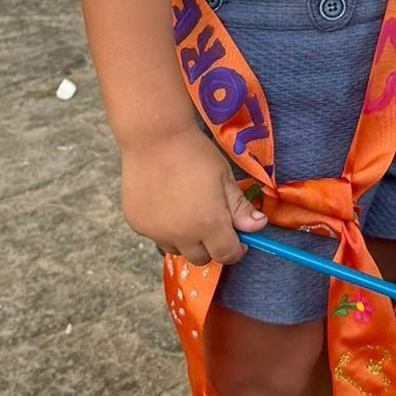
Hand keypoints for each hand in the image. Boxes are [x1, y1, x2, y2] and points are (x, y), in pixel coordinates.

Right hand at [121, 126, 264, 264]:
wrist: (154, 137)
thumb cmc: (195, 154)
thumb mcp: (224, 177)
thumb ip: (240, 207)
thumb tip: (258, 226)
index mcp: (208, 224)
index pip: (227, 255)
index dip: (236, 249)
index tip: (237, 236)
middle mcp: (181, 235)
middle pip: (201, 258)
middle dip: (211, 244)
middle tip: (211, 218)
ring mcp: (156, 232)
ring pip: (177, 249)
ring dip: (186, 239)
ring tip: (186, 209)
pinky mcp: (137, 224)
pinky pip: (156, 235)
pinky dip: (164, 227)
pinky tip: (165, 202)